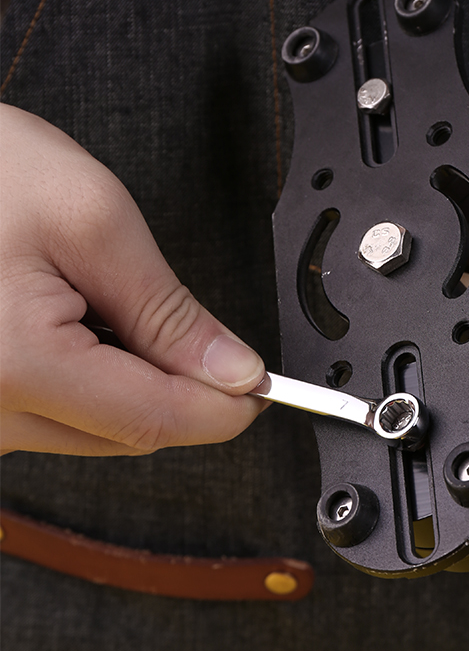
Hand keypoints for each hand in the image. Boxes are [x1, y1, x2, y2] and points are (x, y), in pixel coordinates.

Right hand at [0, 105, 266, 455]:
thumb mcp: (91, 220)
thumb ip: (170, 311)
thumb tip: (234, 372)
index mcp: (16, 365)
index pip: (157, 418)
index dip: (226, 408)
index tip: (263, 388)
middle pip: (132, 431)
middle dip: (180, 387)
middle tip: (183, 324)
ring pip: (99, 428)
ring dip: (133, 380)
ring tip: (95, 302)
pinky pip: (60, 415)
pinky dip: (92, 380)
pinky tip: (71, 325)